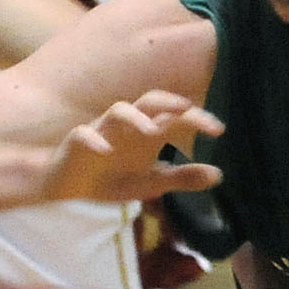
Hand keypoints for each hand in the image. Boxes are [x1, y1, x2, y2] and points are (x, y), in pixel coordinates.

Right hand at [41, 91, 224, 205]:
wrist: (69, 186)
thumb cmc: (112, 177)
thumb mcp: (151, 183)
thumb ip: (182, 178)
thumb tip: (219, 175)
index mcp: (147, 132)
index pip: (175, 116)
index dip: (197, 118)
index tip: (219, 130)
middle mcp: (127, 127)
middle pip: (148, 102)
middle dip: (168, 102)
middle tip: (188, 108)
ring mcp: (102, 131)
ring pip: (117, 111)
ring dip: (135, 118)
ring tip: (152, 131)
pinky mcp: (77, 143)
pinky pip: (83, 135)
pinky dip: (94, 139)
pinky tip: (104, 150)